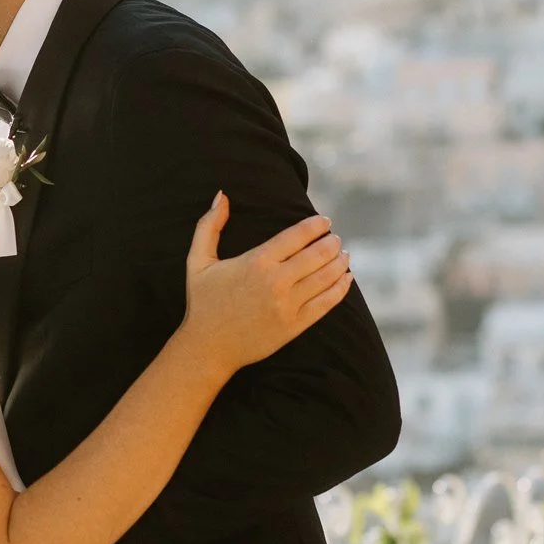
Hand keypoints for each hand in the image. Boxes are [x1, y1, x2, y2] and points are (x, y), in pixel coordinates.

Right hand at [180, 194, 351, 370]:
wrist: (207, 348)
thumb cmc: (203, 303)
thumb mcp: (197, 261)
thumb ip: (208, 226)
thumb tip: (221, 195)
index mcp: (256, 261)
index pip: (297, 236)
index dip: (316, 225)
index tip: (324, 221)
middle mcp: (275, 281)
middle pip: (317, 254)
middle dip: (331, 243)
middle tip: (335, 239)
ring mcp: (287, 305)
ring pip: (325, 277)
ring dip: (340, 263)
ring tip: (344, 255)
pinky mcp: (294, 326)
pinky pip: (325, 303)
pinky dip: (340, 289)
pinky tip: (346, 279)